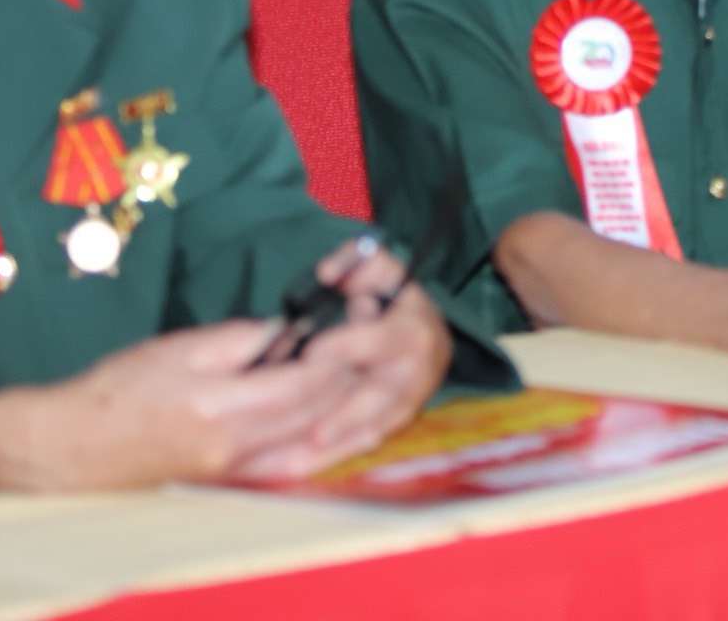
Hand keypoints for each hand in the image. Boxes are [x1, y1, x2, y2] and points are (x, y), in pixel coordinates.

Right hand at [0, 319, 366, 492]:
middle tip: (374, 348)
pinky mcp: (227, 478)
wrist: (68, 447)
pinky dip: (315, 439)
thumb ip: (244, 340)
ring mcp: (233, 468)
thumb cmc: (117, 389)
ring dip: (340, 412)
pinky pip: (287, 460)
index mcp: (221, 406)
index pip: (306, 383)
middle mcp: (235, 445)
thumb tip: (292, 332)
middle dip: (351, 381)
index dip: (340, 357)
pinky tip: (331, 418)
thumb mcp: (181, 347)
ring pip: (309, 442)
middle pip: (317, 415)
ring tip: (363, 377)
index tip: (360, 329)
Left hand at [231, 238, 451, 479]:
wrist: (418, 323)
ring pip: (382, 424)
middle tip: (313, 431)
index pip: (384, 338)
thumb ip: (352, 262)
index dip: (349, 345)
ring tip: (306, 458)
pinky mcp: (401, 417)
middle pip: (387, 393)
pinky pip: (374, 439)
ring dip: (345, 443)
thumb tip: (328, 273)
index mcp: (414, 325)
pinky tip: (310, 466)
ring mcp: (414, 395)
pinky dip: (344, 454)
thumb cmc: (386, 294)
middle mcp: (421, 365)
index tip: (312, 353)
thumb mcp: (375, 267)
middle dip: (350, 414)